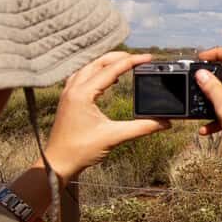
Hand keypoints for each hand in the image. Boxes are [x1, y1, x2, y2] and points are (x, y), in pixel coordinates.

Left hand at [45, 52, 170, 181]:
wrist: (58, 163)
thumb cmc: (81, 150)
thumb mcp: (114, 137)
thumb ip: (141, 127)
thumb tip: (164, 123)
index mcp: (83, 94)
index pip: (111, 70)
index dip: (132, 62)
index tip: (147, 58)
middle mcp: (73, 89)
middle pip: (98, 62)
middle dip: (119, 57)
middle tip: (138, 58)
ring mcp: (68, 93)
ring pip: (88, 67)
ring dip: (107, 63)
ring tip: (124, 64)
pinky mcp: (68, 99)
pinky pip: (82, 76)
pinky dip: (96, 71)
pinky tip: (105, 78)